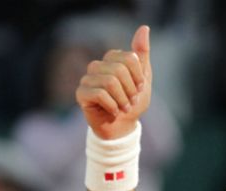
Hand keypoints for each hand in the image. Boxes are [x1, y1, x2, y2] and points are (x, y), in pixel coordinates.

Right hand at [75, 25, 151, 139]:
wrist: (122, 127)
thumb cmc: (132, 103)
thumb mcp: (143, 79)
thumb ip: (142, 55)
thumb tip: (144, 28)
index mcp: (112, 59)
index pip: (130, 58)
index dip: (138, 77)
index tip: (139, 89)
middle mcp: (97, 66)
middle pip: (119, 70)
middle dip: (131, 90)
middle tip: (131, 101)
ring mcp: (87, 79)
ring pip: (110, 82)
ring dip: (123, 100)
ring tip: (123, 108)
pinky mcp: (81, 93)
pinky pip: (100, 94)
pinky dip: (113, 106)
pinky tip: (114, 112)